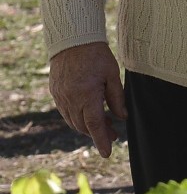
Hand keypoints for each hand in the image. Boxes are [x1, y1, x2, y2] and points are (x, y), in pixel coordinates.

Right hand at [49, 43, 125, 158]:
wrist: (72, 39)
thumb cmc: (96, 55)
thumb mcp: (112, 74)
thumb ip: (117, 98)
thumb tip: (122, 118)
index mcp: (87, 95)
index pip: (95, 125)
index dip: (101, 141)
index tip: (107, 154)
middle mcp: (71, 99)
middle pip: (84, 126)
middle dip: (98, 134)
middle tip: (114, 135)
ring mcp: (61, 97)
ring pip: (73, 121)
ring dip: (88, 127)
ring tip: (104, 125)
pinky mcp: (55, 92)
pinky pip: (66, 112)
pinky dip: (77, 118)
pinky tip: (88, 114)